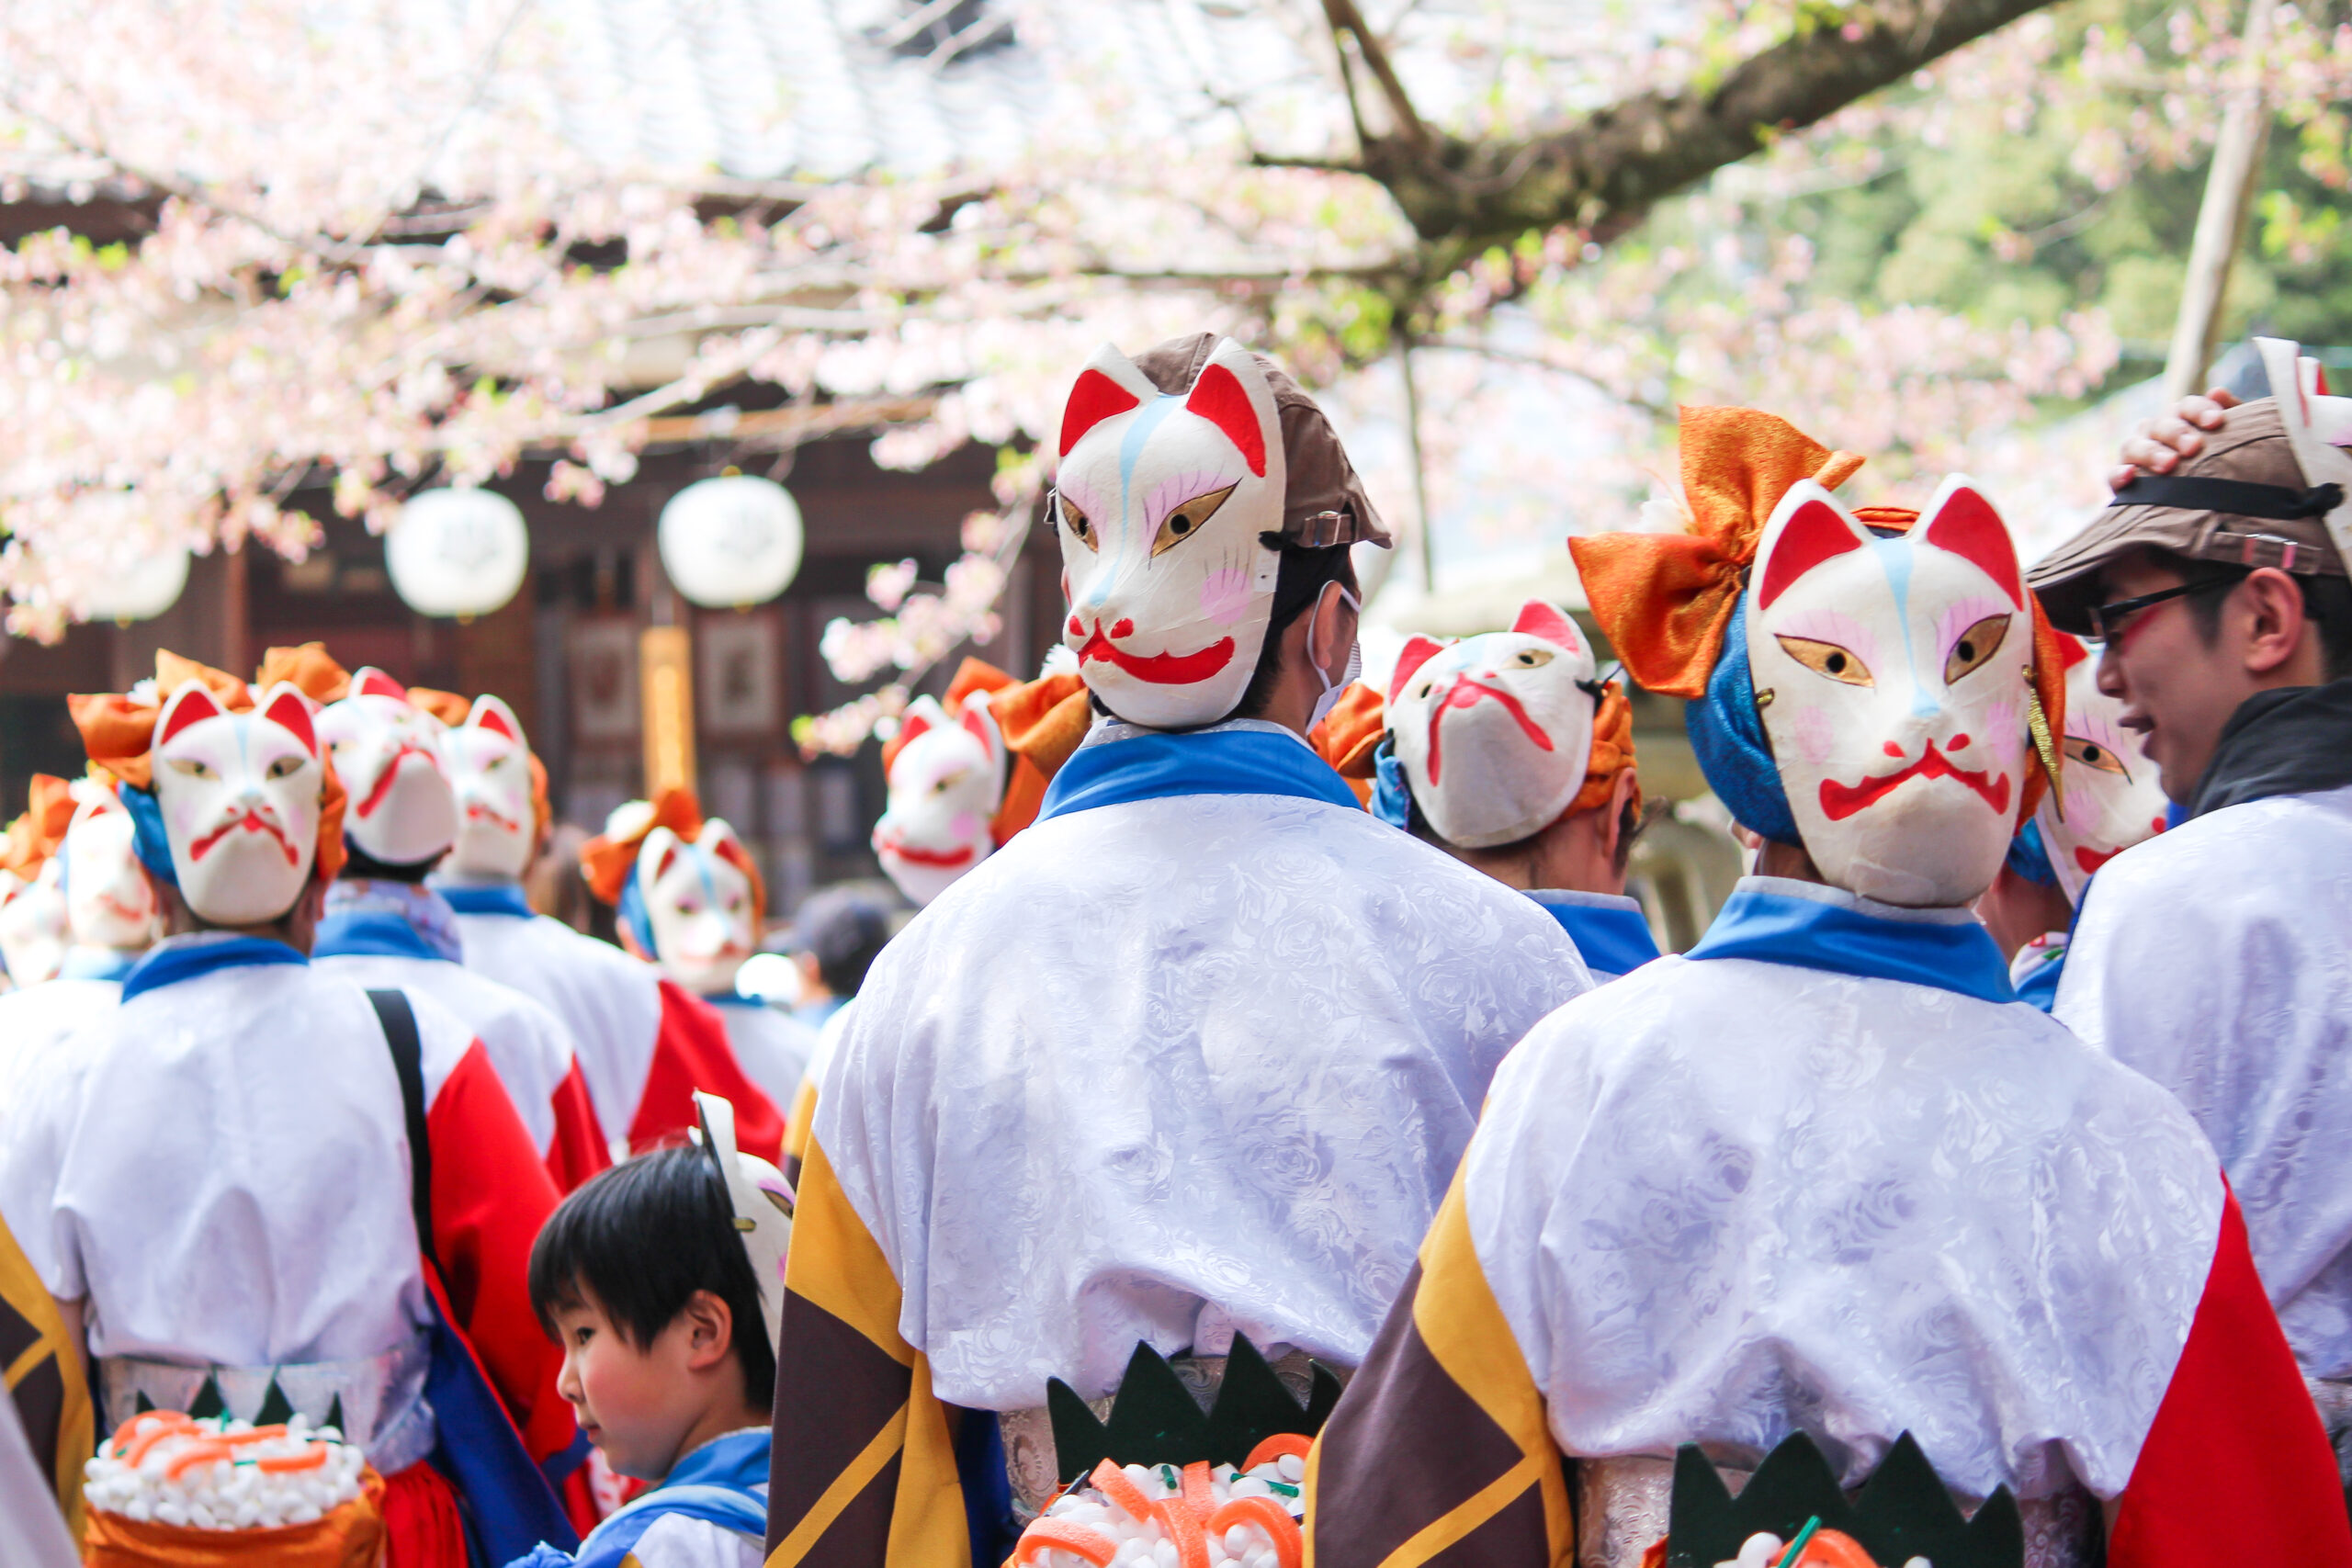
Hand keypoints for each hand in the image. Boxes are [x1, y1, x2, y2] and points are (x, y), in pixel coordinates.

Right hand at [2110, 388, 2240, 491]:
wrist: (2200, 505)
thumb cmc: (2218, 468)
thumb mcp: (2232, 443)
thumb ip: (2232, 418)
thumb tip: (2218, 392)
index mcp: (2181, 420)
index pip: (2186, 406)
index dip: (2200, 410)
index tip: (2216, 422)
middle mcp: (2154, 433)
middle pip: (2160, 424)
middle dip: (2177, 434)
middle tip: (2194, 447)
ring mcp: (2134, 455)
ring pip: (2133, 445)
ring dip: (2151, 453)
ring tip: (2169, 465)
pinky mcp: (2121, 480)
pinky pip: (2113, 474)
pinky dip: (2119, 474)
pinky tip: (2130, 475)